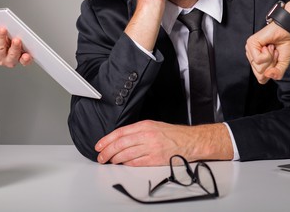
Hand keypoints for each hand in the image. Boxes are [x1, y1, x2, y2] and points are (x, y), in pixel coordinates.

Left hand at [0, 19, 31, 67]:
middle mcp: (9, 60)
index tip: (27, 55)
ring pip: (0, 48)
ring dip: (2, 38)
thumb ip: (18, 38)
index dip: (26, 59)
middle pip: (12, 55)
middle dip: (15, 48)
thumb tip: (19, 32)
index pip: (24, 61)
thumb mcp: (14, 38)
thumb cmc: (6, 39)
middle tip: (17, 40)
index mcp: (19, 57)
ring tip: (3, 30)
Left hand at [95, 120, 231, 165]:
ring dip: (115, 159)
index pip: (120, 132)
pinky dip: (127, 164)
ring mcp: (151, 148)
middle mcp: (147, 136)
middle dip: (107, 151)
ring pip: (126, 154)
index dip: (107, 139)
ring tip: (109, 161)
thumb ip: (138, 131)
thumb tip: (121, 139)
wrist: (190, 141)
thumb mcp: (154, 125)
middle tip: (101, 156)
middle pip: (120, 144)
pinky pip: (136, 163)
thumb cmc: (174, 134)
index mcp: (145, 126)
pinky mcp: (155, 159)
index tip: (99, 145)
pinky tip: (122, 164)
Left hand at [245, 22, 289, 83]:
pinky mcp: (250, 44)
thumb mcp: (282, 65)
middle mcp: (252, 57)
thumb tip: (268, 75)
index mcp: (257, 63)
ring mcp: (250, 51)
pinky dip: (267, 54)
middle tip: (274, 53)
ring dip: (270, 58)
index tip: (276, 60)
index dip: (272, 72)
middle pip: (260, 75)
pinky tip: (268, 45)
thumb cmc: (285, 45)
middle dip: (271, 65)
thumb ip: (277, 74)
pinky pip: (258, 60)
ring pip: (259, 68)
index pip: (261, 79)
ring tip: (271, 48)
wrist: (288, 32)